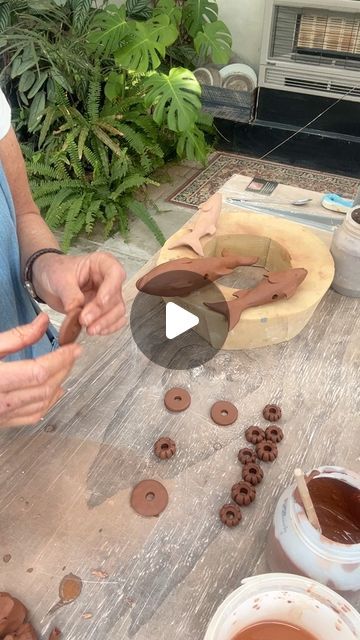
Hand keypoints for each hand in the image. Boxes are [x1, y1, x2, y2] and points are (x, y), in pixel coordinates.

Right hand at [0, 313, 81, 427]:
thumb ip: (16, 336)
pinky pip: (31, 416)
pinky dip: (47, 404)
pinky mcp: (0, 422)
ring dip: (59, 384)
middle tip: (73, 354)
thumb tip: (43, 321)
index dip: (61, 360)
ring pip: (41, 403)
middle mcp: (1, 401)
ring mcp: (1, 415)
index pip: (39, 372)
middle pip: (45, 387)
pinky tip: (53, 393)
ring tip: (66, 368)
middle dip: (64, 369)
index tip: (74, 347)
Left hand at [32, 251, 125, 335]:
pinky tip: (96, 331)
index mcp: (102, 263)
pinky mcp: (104, 310)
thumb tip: (76, 310)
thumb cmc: (56, 270)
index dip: (110, 289)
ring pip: (117, 311)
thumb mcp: (60, 278)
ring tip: (89, 329)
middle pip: (116, 297)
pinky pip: (114, 321)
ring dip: (105, 322)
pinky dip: (107, 328)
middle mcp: (108, 279)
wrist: (47, 280)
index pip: (115, 273)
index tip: (99, 302)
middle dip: (101, 312)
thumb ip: (70, 294)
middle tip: (85, 320)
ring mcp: (108, 296)